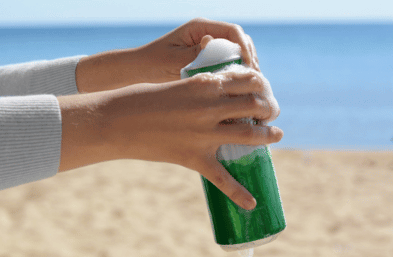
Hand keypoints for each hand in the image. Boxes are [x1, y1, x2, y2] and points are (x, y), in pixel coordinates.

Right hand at [58, 70, 281, 209]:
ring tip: (276, 135)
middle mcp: (210, 107)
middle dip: (269, 108)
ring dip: (268, 135)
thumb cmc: (142, 99)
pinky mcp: (193, 158)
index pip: (247, 79)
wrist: (116, 121)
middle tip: (271, 113)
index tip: (262, 90)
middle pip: (255, 105)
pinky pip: (222, 179)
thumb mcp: (176, 86)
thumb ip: (201, 91)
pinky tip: (251, 204)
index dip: (261, 84)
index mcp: (205, 84)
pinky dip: (239, 193)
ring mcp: (203, 134)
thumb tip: (219, 98)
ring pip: (250, 135)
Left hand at [137, 17, 260, 82]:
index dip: (245, 48)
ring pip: (237, 52)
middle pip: (240, 41)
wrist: (142, 70)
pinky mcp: (208, 59)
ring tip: (251, 85)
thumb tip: (211, 42)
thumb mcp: (173, 60)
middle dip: (250, 58)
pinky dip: (236, 73)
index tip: (250, 67)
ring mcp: (209, 46)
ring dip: (246, 67)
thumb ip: (193, 53)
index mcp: (200, 27)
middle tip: (255, 79)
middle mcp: (207, 33)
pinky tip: (239, 88)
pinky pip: (228, 63)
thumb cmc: (153, 64)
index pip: (232, 31)